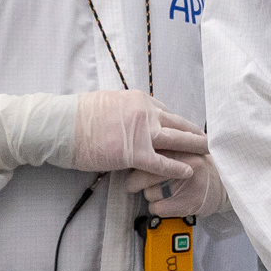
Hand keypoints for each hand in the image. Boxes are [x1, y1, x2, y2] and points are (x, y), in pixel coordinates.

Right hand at [69, 90, 206, 183]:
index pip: (165, 112)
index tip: (187, 130)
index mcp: (138, 99)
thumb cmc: (76, 116)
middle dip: (195, 133)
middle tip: (210, 140)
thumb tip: (127, 118)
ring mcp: (142, 132)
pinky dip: (177, 167)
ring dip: (196, 146)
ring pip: (177, 139)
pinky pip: (162, 161)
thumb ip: (124, 111)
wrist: (61, 126)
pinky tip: (188, 171)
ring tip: (209, 154)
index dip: (178, 123)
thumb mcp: (106, 103)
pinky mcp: (134, 152)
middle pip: (178, 123)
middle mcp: (146, 112)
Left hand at [141, 140, 224, 219]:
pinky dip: (158, 208)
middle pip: (144, 175)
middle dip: (135, 182)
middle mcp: (186, 164)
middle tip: (134, 184)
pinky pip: (158, 208)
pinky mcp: (189, 203)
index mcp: (182, 147)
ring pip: (149, 194)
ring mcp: (188, 185)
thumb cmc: (197, 168)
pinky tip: (168, 202)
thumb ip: (163, 148)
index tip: (129, 166)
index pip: (148, 153)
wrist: (224, 187)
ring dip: (150, 196)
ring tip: (163, 192)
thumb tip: (133, 152)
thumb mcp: (184, 150)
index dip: (134, 162)